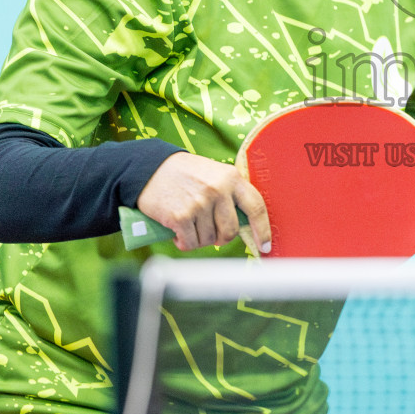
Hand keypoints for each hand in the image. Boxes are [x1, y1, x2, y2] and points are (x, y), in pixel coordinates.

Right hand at [136, 152, 271, 253]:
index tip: (265, 246)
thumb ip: (230, 194)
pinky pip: (190, 243)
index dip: (263, 230)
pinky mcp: (180, 217)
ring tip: (189, 225)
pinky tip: (178, 233)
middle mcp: (218, 190)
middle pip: (230, 231)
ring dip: (199, 239)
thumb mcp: (214, 174)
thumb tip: (246, 226)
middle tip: (209, 233)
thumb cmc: (185, 174)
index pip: (255, 207)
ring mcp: (199, 203)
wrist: (149, 168)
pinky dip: (184, 243)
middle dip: (221, 238)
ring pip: (209, 239)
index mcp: (231, 177)